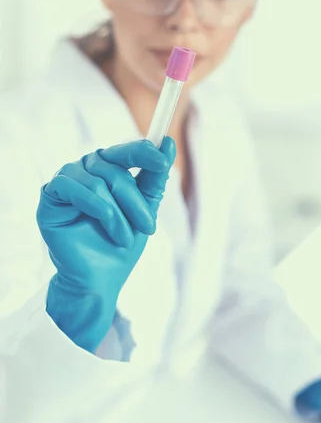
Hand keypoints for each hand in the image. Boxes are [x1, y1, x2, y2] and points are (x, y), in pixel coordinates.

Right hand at [36, 138, 175, 351]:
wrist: (101, 279)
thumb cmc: (121, 244)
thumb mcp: (145, 209)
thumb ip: (154, 179)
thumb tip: (167, 143)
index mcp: (110, 169)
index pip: (127, 150)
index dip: (145, 151)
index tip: (163, 159)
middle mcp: (87, 169)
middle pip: (116, 169)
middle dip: (135, 201)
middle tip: (149, 227)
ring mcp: (67, 180)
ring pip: (98, 181)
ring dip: (117, 214)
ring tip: (124, 238)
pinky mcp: (50, 195)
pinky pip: (73, 187)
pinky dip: (95, 206)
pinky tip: (105, 222)